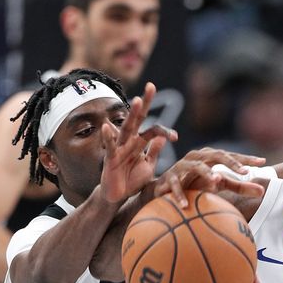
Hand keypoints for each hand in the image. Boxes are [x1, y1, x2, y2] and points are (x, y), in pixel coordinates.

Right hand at [100, 82, 178, 202]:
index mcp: (139, 142)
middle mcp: (129, 141)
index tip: (175, 137)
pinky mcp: (110, 158)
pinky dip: (108, 137)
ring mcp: (119, 148)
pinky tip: (106, 126)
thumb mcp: (148, 165)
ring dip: (132, 114)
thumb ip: (154, 151)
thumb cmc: (132, 180)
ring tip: (137, 100)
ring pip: (126, 128)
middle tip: (151, 86)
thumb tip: (162, 137)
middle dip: (144, 103)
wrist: (119, 196)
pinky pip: (109, 146)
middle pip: (138, 119)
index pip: (153, 130)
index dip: (165, 131)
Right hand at [154, 147, 265, 207]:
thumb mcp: (219, 184)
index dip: (246, 158)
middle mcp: (197, 157)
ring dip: (206, 173)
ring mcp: (182, 166)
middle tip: (244, 171)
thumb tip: (263, 191)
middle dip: (231, 162)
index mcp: (210, 157)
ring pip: (196, 166)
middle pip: (216, 155)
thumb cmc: (197, 183)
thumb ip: (239, 186)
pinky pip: (175, 186)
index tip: (262, 162)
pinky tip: (186, 206)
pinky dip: (180, 195)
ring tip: (217, 181)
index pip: (231, 155)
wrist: (167, 187)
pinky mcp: (169, 178)